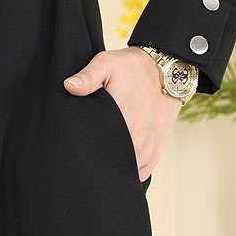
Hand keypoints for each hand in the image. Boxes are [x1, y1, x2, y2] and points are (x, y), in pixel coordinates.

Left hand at [63, 46, 182, 179]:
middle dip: (98, 159)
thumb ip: (87, 77)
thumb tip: (68, 86)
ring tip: (102, 154)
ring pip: (125, 170)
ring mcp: (147, 149)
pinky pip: (140, 172)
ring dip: (114, 165)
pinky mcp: (156, 151)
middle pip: (110, 162)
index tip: (78, 144)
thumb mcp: (107, 64)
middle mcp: (136, 140)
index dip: (85, 149)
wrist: (166, 69)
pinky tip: (118, 159)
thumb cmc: (133, 67)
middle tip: (88, 149)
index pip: (97, 149)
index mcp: (121, 121)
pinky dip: (129, 169)